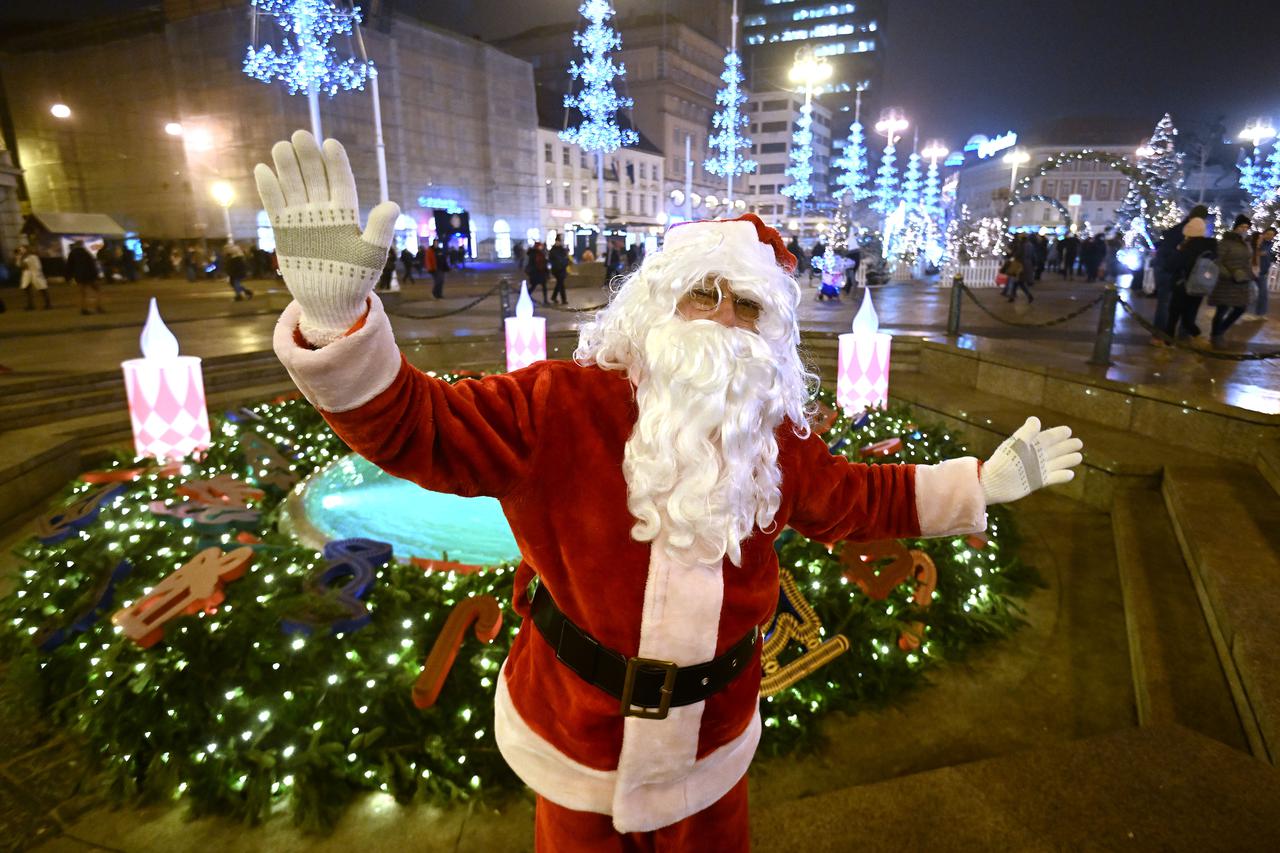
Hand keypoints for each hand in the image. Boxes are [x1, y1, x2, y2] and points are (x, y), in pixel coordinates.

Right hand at [255, 130, 398, 345]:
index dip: (336, 164)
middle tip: (301, 135)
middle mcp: (324, 213)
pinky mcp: (285, 232)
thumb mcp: (371, 255)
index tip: (330, 144)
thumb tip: (393, 204)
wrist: (330, 303)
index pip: (340, 182)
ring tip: (281, 147)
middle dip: (308, 158)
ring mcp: (303, 221)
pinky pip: (275, 206)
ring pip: (294, 188)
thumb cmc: (356, 280)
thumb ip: (380, 230)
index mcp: (346, 215)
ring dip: (287, 168)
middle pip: (315, 179)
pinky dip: (269, 190)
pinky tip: (263, 170)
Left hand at [981, 417, 1082, 504]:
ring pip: (1056, 463)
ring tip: (1079, 457)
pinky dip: (1061, 476)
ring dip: (1067, 460)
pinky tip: (1070, 474)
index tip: (1068, 430)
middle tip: (1079, 443)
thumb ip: (1027, 432)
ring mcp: (1036, 470)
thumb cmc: (1004, 461)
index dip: (1057, 434)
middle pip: (1054, 450)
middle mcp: (1034, 457)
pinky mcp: (1036, 482)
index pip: (1047, 437)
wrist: (994, 482)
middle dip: (1066, 446)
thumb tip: (1036, 419)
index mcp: (1029, 445)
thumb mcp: (1016, 444)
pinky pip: (1052, 478)